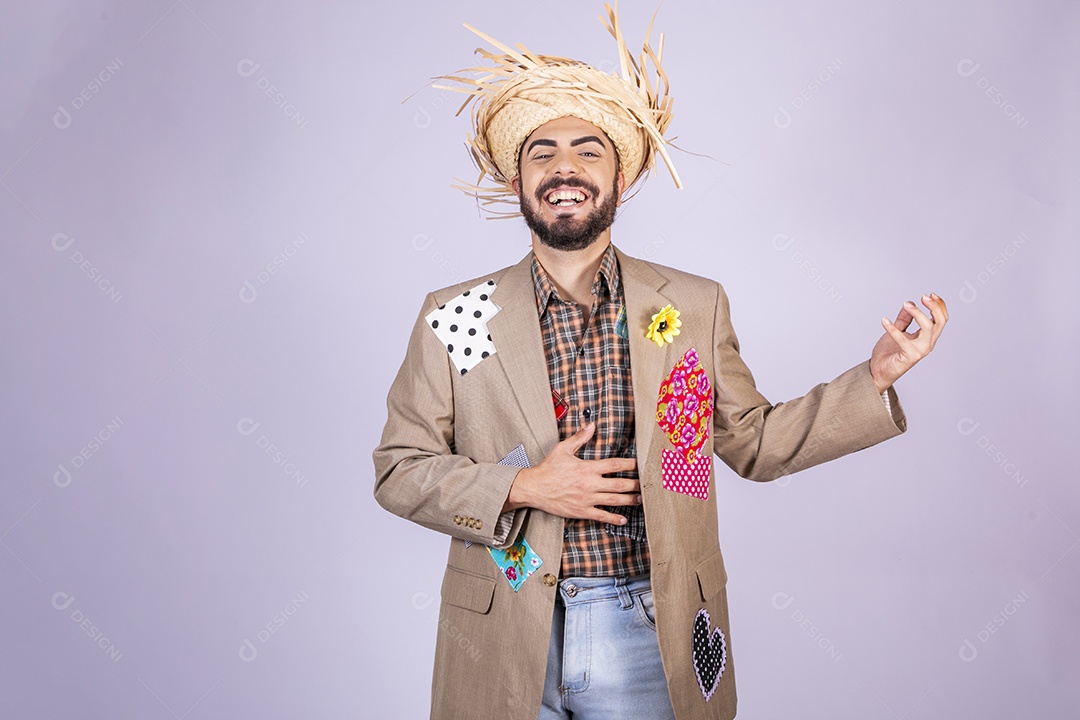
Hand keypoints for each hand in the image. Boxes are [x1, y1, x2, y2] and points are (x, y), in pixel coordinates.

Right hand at [502, 423, 639, 523]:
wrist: (534, 488)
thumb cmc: (548, 469)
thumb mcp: (562, 449)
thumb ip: (579, 438)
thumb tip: (591, 425)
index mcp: (587, 468)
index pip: (615, 465)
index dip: (631, 465)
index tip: (640, 464)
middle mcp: (590, 484)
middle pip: (619, 484)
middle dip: (635, 484)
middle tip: (646, 484)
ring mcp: (587, 499)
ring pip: (614, 500)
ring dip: (630, 500)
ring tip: (640, 499)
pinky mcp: (581, 511)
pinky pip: (601, 516)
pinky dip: (614, 518)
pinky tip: (623, 519)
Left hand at [870, 292, 948, 393]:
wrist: (878, 372)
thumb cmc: (889, 353)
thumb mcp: (898, 331)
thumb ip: (904, 319)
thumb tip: (909, 303)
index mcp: (927, 337)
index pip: (941, 319)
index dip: (939, 306)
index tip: (929, 295)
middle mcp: (927, 344)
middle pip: (940, 322)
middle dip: (934, 307)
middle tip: (923, 297)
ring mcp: (920, 351)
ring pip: (928, 328)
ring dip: (918, 313)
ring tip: (906, 305)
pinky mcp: (909, 356)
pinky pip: (903, 340)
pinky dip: (893, 329)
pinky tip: (884, 321)